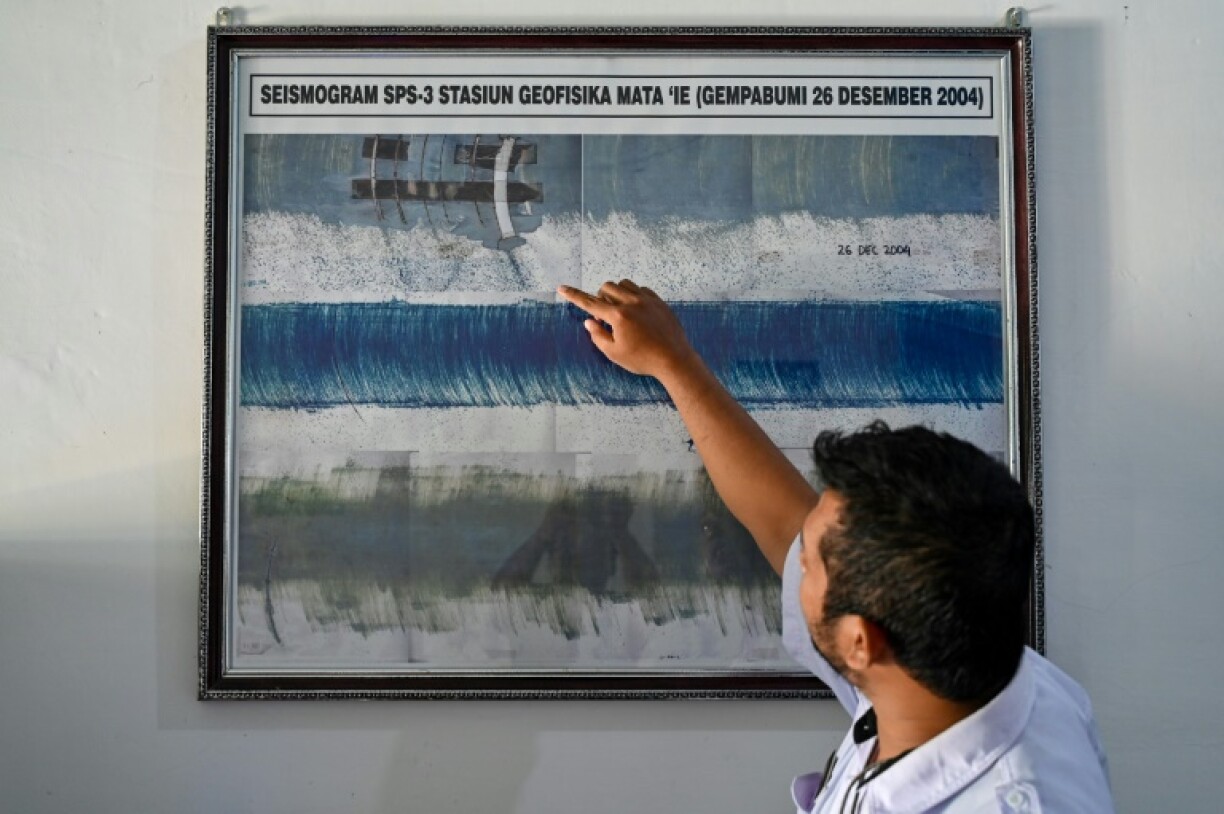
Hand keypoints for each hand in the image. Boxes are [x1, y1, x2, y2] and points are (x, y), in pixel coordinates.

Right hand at [557, 280, 697, 378]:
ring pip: (624, 284)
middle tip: (606, 318)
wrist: (674, 359)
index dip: (574, 296)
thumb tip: (589, 322)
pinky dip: (634, 295)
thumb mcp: (614, 353)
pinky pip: (641, 289)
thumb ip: (598, 335)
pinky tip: (637, 311)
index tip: (561, 288)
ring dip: (617, 293)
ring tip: (621, 312)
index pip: (590, 303)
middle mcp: (631, 303)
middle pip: (607, 287)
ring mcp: (647, 300)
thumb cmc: (643, 359)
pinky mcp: (659, 302)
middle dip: (601, 298)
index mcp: (618, 316)